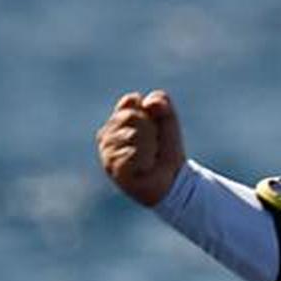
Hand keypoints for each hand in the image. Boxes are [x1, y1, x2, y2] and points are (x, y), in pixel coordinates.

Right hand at [97, 90, 185, 206]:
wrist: (173, 180)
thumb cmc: (166, 149)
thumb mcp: (168, 119)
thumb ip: (160, 101)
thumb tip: (147, 103)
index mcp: (116, 120)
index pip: (131, 100)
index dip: (150, 113)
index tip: (155, 128)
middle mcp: (106, 135)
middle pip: (132, 116)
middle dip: (151, 130)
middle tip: (154, 146)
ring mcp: (107, 152)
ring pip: (133, 134)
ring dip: (150, 146)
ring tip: (150, 157)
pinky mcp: (113, 169)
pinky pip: (132, 153)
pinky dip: (146, 160)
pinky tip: (146, 168)